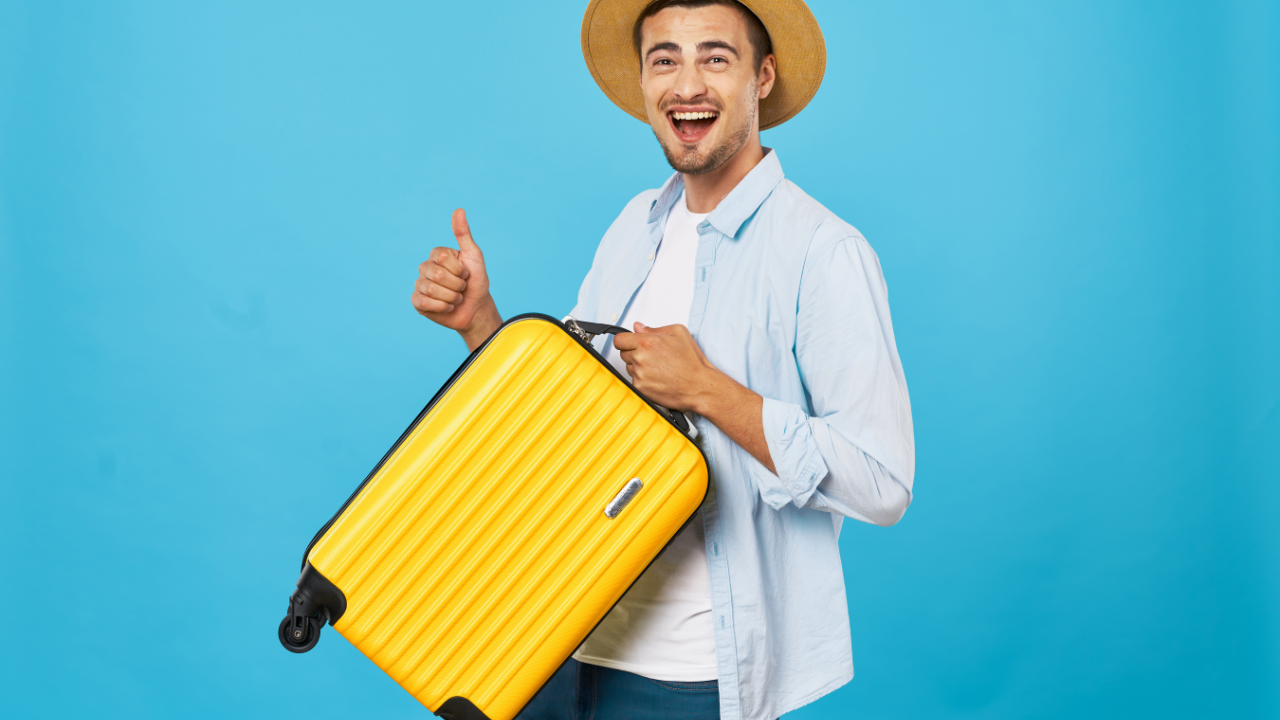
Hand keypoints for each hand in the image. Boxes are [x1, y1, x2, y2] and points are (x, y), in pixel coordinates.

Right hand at [412, 208, 501, 349]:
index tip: (466, 273)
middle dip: (456, 285)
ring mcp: (420, 285)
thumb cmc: (476, 282)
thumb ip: (463, 234)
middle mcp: (425, 268)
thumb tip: (459, 210)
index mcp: (437, 255)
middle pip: (436, 274)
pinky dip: (442, 307)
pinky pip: (424, 302)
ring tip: (456, 298)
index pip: (441, 257)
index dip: (459, 269)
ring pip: (430, 289)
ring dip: (452, 297)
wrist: (476, 309)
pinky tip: (448, 307)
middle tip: (462, 288)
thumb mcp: (474, 256)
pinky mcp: (417, 302)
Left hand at [613, 322, 715, 412]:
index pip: (619, 340)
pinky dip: (642, 378)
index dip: (625, 340)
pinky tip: (656, 377)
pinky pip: (633, 379)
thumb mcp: (678, 333)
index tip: (629, 343)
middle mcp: (640, 358)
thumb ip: (654, 328)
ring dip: (637, 366)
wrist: (698, 386)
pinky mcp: (640, 387)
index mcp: (647, 342)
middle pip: (623, 353)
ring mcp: (639, 374)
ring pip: (628, 367)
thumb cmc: (692, 362)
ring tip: (656, 367)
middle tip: (650, 356)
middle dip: (633, 352)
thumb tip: (638, 327)